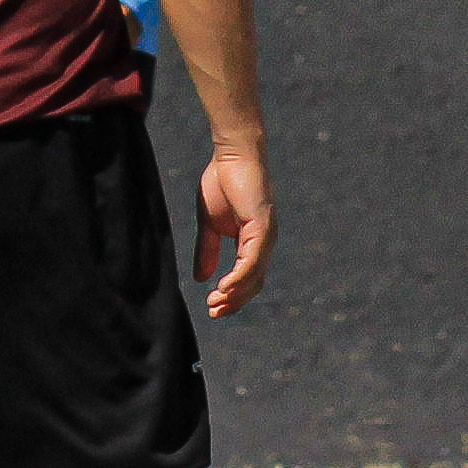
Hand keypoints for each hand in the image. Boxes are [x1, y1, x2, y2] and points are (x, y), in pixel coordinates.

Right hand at [194, 136, 274, 316]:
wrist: (231, 155)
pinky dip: (239, 277)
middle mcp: (264, 243)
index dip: (231, 296)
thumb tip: (201, 278)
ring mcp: (266, 235)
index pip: (247, 278)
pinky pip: (252, 260)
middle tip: (213, 312)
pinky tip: (224, 287)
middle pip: (253, 283)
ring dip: (235, 294)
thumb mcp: (209, 224)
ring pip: (254, 276)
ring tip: (215, 304)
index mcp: (252, 242)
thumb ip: (207, 250)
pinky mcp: (263, 226)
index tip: (211, 307)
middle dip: (233, 301)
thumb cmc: (222, 182)